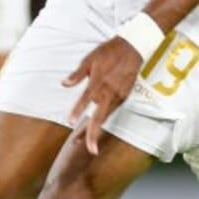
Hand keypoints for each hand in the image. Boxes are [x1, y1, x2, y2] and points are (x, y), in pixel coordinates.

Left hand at [62, 37, 142, 154]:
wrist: (134, 47)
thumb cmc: (110, 51)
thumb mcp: (90, 59)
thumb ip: (77, 74)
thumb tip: (64, 84)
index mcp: (99, 82)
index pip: (86, 99)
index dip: (78, 111)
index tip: (71, 122)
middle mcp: (110, 92)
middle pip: (101, 118)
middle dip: (94, 135)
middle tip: (90, 150)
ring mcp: (119, 95)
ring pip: (106, 117)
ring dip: (96, 130)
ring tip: (83, 141)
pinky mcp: (124, 96)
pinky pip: (112, 110)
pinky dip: (103, 118)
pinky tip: (95, 123)